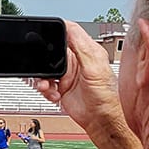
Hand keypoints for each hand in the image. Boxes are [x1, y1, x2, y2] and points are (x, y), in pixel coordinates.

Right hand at [34, 21, 142, 148]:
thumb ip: (81, 47)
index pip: (69, 32)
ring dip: (43, 78)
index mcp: (87, 51)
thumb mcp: (94, 67)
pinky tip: (53, 94)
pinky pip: (45, 84)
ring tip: (47, 86)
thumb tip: (70, 28)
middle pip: (51, 51)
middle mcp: (77, 61)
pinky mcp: (60, 87)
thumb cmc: (106, 97)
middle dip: (43, 60)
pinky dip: (45, 90)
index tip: (44, 31)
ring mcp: (68, 74)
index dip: (57, 30)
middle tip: (42, 68)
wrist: (100, 120)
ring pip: (45, 69)